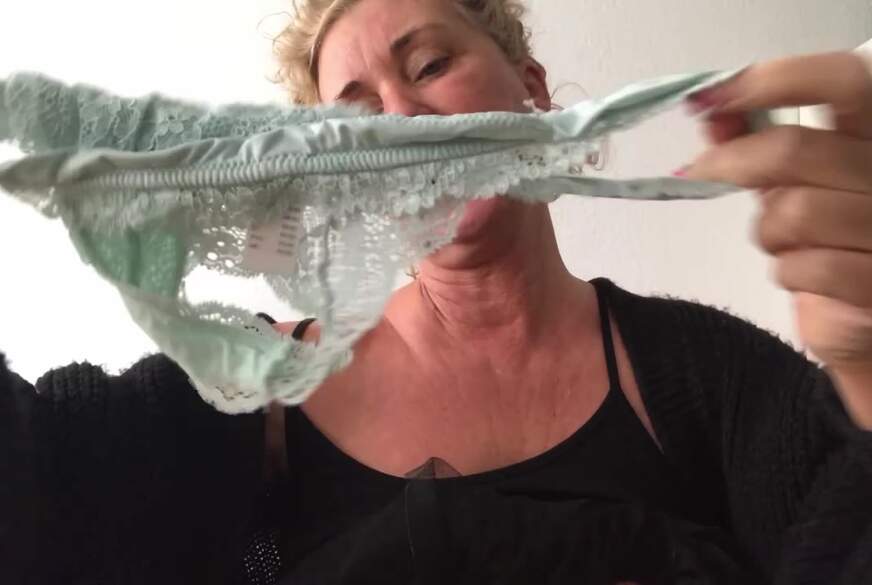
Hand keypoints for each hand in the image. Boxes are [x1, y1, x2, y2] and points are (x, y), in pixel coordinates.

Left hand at [683, 51, 871, 428]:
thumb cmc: (834, 243)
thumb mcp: (795, 184)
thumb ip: (758, 143)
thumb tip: (712, 109)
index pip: (842, 81)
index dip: (775, 81)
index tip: (713, 96)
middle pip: (795, 150)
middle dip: (733, 162)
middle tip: (699, 172)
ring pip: (793, 213)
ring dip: (769, 233)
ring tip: (786, 244)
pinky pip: (805, 267)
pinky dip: (788, 273)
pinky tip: (806, 277)